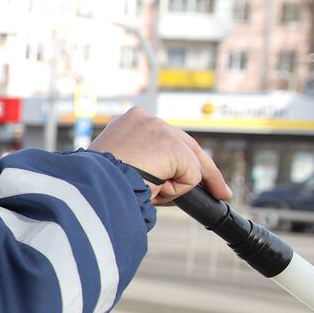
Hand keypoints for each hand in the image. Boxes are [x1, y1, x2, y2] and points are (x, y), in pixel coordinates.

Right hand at [90, 106, 232, 205]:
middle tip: (222, 192)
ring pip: (188, 164)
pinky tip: (152, 190)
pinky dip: (176, 191)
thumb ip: (141, 163)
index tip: (193, 174)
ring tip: (149, 194)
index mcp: (128, 122)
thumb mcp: (117, 167)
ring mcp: (159, 128)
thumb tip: (162, 179)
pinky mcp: (172, 145)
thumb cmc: (95, 184)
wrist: (90, 185)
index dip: (181, 159)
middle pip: (186, 146)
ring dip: (176, 186)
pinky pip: (191, 177)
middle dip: (205, 171)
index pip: (165, 140)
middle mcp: (144, 118)